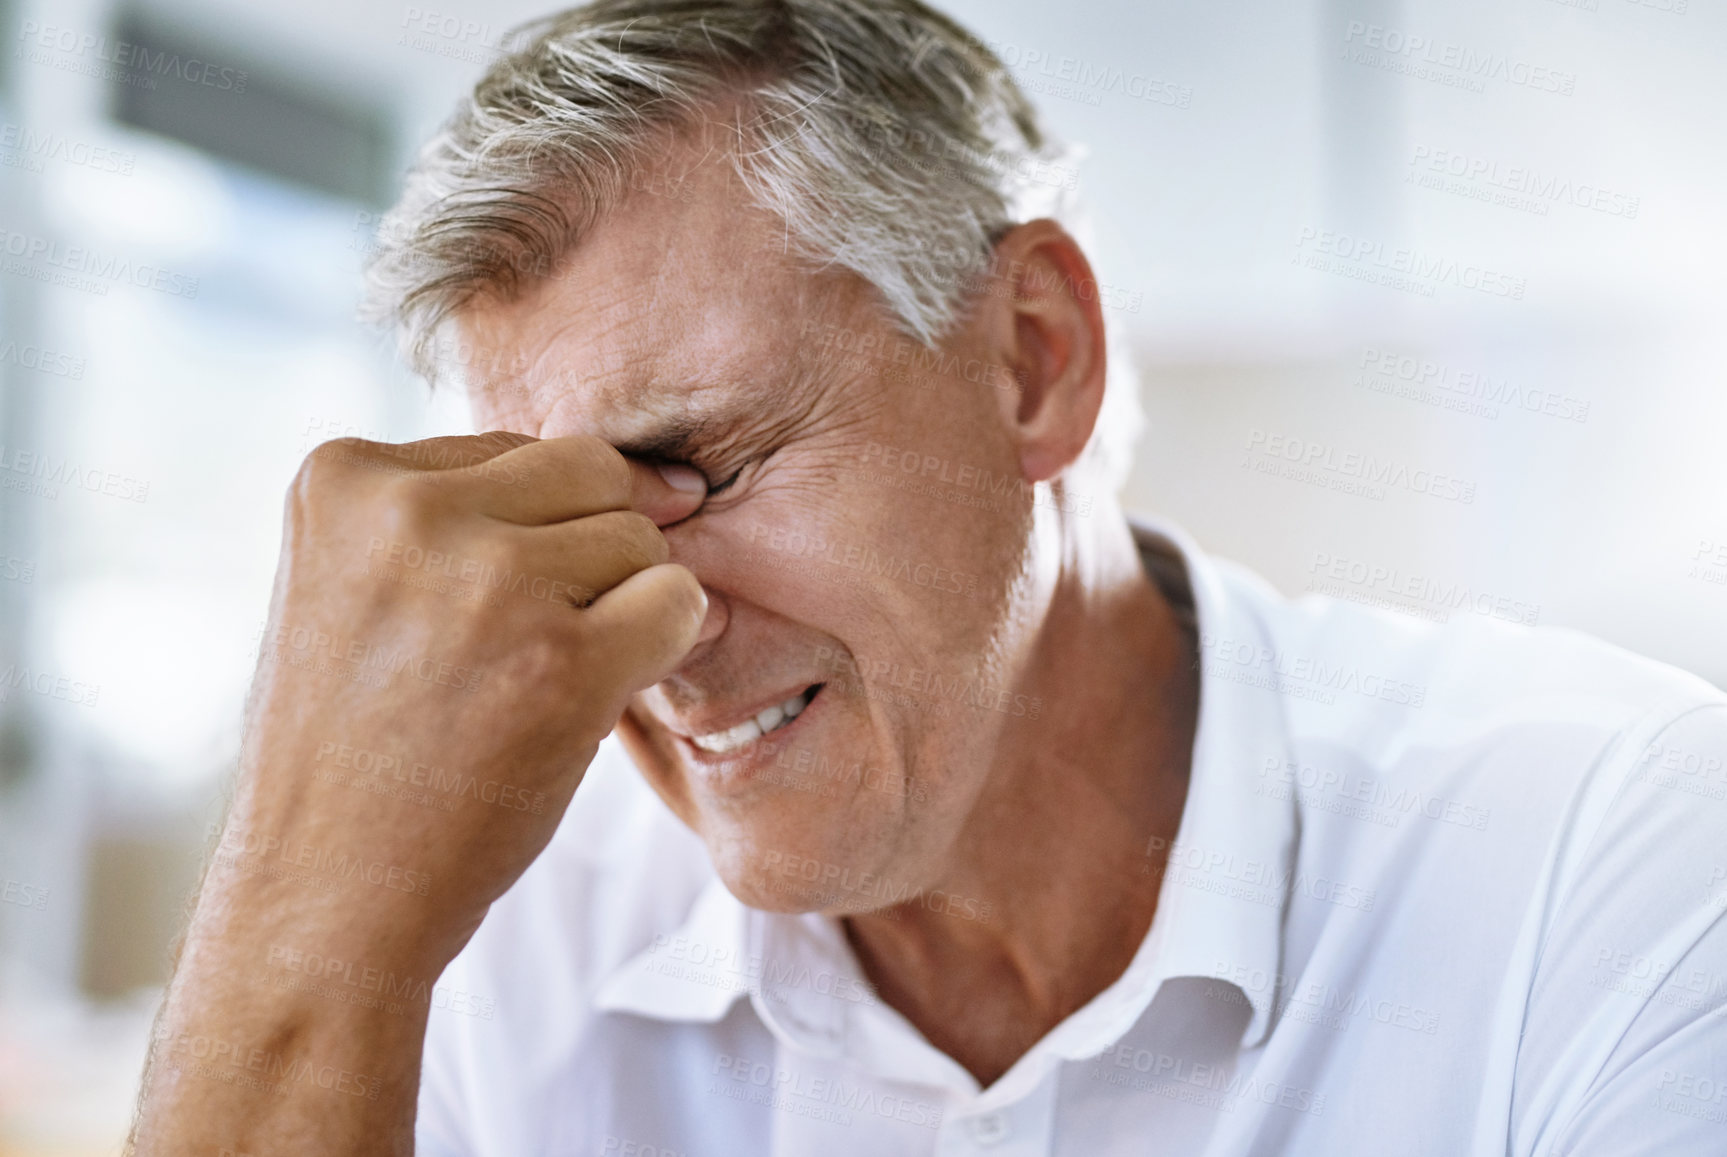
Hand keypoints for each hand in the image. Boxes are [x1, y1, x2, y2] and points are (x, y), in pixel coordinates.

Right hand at [227, 431, 709, 967]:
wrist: (323, 898)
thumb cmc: (358, 746)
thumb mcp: (358, 586)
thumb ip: (461, 513)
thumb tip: (659, 478)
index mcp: (343, 475)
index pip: (516, 452)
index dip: (535, 535)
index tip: (489, 617)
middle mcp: (410, 511)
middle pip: (590, 473)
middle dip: (592, 556)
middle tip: (534, 649)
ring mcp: (489, 583)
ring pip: (638, 537)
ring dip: (619, 610)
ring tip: (536, 687)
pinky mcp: (563, 661)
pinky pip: (679, 600)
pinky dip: (663, 649)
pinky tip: (592, 701)